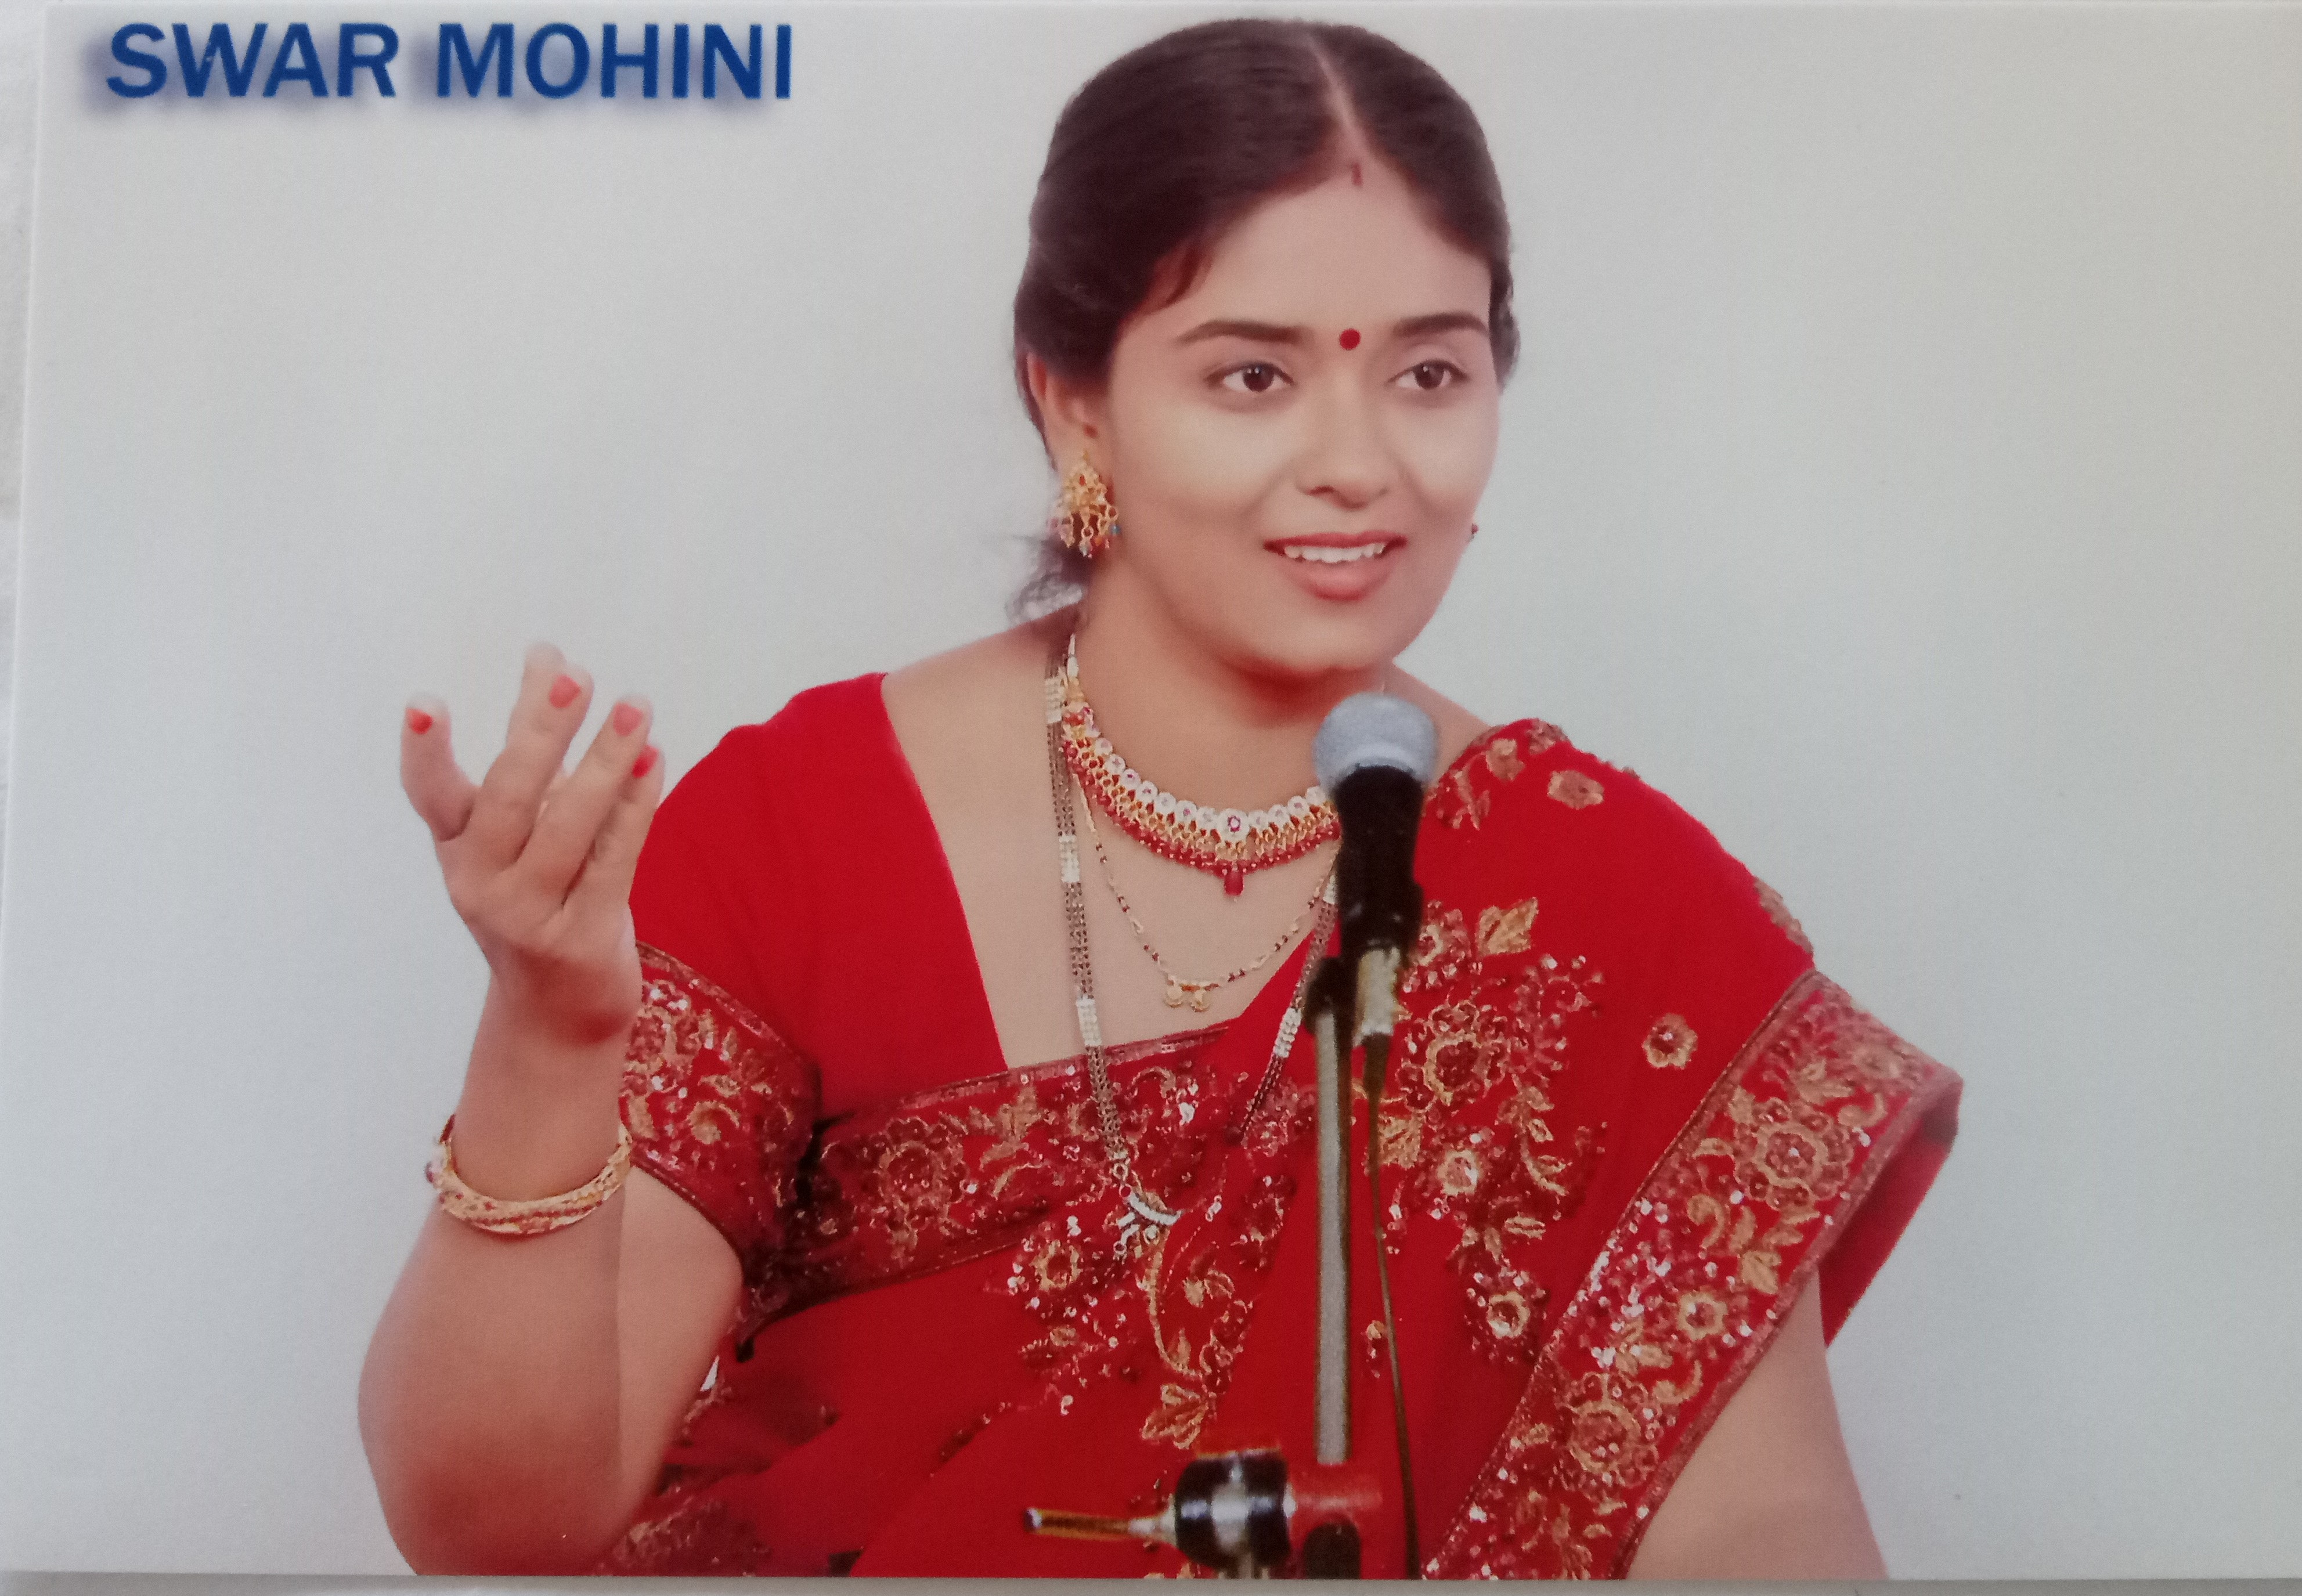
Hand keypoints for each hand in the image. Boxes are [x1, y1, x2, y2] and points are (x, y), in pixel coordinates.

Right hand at [400, 643, 665, 1048]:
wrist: (557, 1012)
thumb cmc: (540, 893)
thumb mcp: (520, 828)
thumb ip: (531, 752)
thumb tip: (548, 658)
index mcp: (458, 850)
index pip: (431, 797)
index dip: (424, 753)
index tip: (425, 703)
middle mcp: (481, 884)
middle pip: (510, 799)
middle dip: (541, 732)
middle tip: (573, 674)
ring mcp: (529, 916)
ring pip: (569, 827)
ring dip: (605, 761)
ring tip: (635, 706)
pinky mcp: (584, 940)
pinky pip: (615, 861)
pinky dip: (635, 807)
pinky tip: (654, 760)